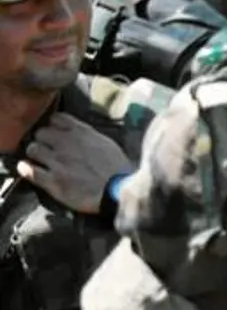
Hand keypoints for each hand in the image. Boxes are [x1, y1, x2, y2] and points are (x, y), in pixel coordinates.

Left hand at [16, 113, 133, 214]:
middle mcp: (66, 144)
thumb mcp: (106, 143)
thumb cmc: (117, 167)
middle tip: (46, 147)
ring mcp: (57, 162)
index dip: (54, 125)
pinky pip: (30, 171)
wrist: (118, 190)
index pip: (56, 118)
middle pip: (40, 132)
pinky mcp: (52, 181)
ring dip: (34, 153)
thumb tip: (76, 131)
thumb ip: (88, 135)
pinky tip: (26, 168)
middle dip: (42, 139)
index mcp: (81, 132)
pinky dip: (25, 168)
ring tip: (39, 158)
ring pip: (32, 149)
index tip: (55, 131)